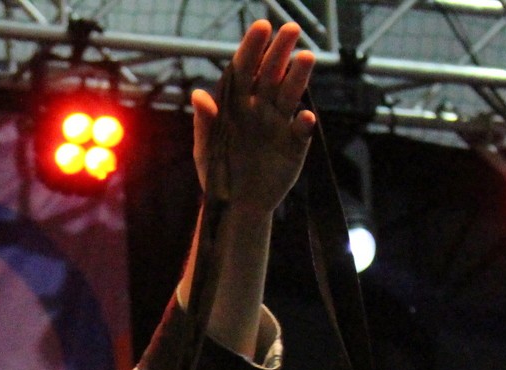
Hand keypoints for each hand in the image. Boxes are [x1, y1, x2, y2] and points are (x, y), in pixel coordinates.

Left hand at [192, 20, 316, 214]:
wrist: (236, 206)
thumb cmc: (217, 173)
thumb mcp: (205, 150)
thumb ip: (204, 122)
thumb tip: (199, 94)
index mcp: (237, 104)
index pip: (245, 69)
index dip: (252, 48)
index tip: (261, 27)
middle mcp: (261, 107)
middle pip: (273, 73)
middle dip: (280, 51)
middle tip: (291, 29)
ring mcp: (280, 124)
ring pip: (291, 94)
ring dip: (299, 76)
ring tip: (305, 57)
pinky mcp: (295, 145)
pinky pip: (301, 130)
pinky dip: (304, 123)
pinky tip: (304, 117)